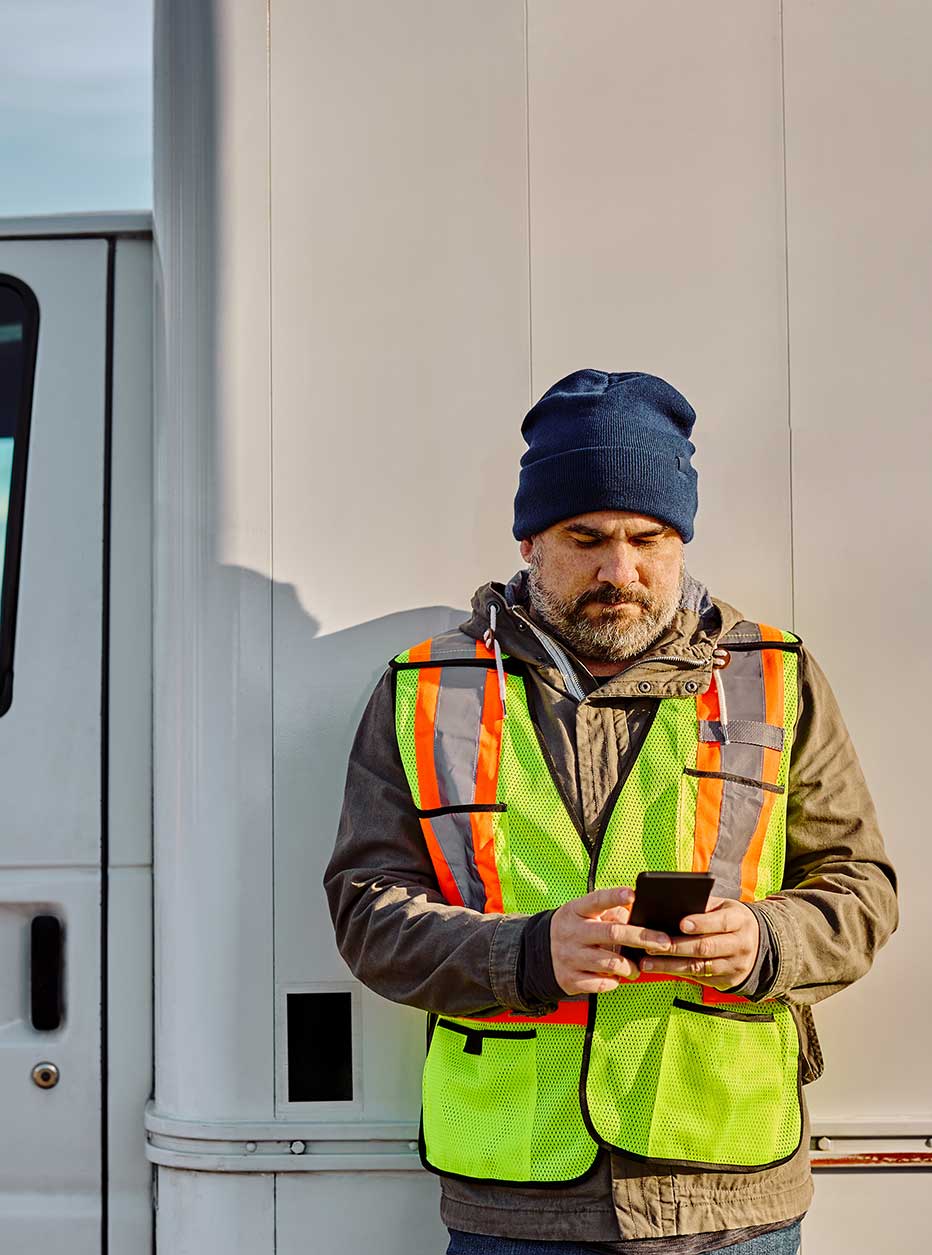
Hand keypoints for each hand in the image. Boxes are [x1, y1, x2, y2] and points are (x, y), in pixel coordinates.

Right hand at [550, 886, 673, 994]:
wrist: (537, 953)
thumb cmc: (572, 929)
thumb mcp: (582, 913)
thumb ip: (609, 912)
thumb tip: (638, 914)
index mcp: (576, 911)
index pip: (597, 900)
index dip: (615, 896)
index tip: (632, 894)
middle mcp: (573, 933)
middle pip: (612, 933)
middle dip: (642, 938)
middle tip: (663, 942)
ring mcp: (570, 957)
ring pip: (610, 963)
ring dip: (630, 967)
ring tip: (636, 968)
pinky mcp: (570, 979)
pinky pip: (600, 984)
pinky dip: (613, 982)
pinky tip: (616, 978)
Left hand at [638, 896, 759, 989]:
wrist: (759, 944)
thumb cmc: (731, 920)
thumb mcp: (724, 907)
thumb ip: (703, 906)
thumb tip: (671, 904)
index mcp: (740, 921)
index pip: (720, 923)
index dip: (701, 923)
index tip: (681, 923)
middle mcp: (740, 945)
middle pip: (706, 947)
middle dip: (676, 947)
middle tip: (651, 945)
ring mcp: (735, 966)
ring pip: (699, 967)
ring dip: (670, 966)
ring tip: (647, 962)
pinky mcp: (728, 981)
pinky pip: (700, 978)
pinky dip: (678, 973)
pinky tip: (660, 969)